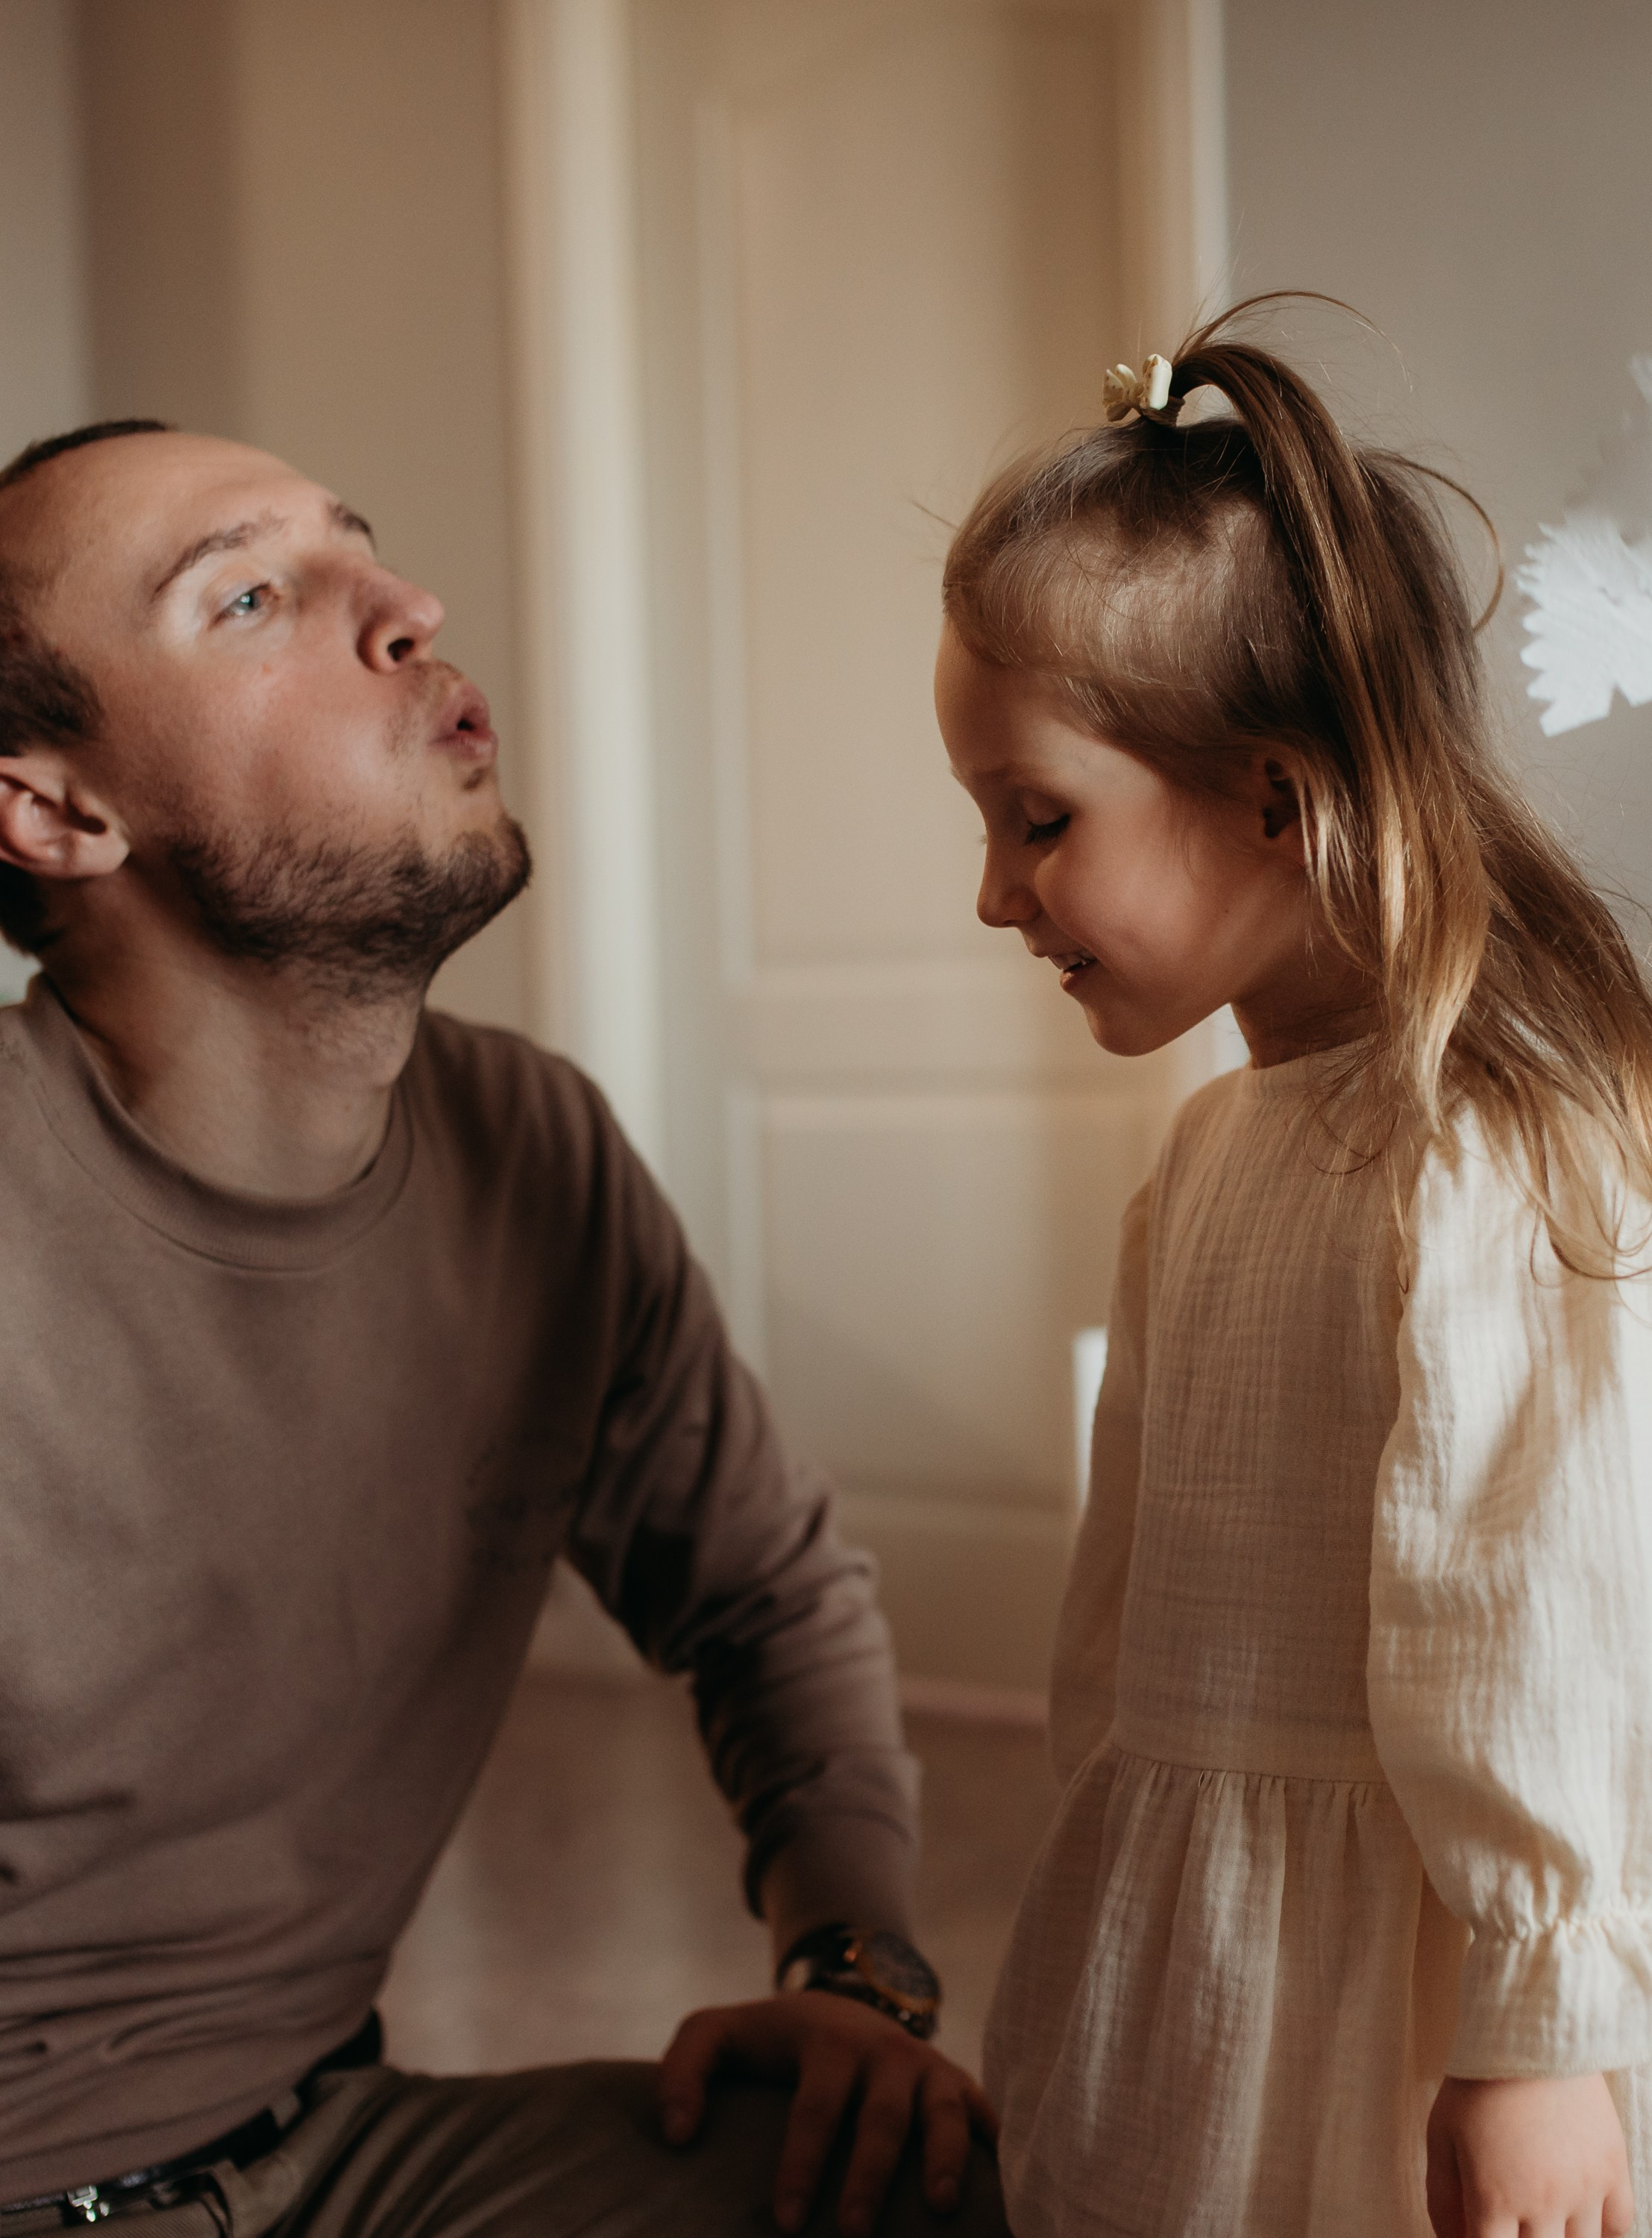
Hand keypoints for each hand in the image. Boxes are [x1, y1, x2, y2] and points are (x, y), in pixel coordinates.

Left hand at [658, 1990, 997, 2235]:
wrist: (839, 2005)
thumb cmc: (771, 2040)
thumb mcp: (717, 2035)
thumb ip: (681, 2072)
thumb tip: (675, 2135)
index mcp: (828, 2040)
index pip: (815, 2106)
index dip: (801, 2163)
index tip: (787, 2221)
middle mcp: (885, 2050)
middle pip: (881, 2117)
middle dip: (869, 2177)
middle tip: (851, 2235)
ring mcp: (927, 2067)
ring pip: (942, 2111)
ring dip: (943, 2159)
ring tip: (938, 2209)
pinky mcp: (957, 2085)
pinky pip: (983, 2116)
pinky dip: (994, 2150)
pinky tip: (999, 2192)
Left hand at [1426, 2073, 1633, 2237]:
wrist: (1528, 2032)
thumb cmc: (1477, 2083)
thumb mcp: (1440, 2136)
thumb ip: (1442, 2199)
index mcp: (1494, 2197)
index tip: (1483, 2233)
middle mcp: (1542, 2203)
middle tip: (1513, 2222)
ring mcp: (1583, 2189)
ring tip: (1542, 2219)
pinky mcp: (1613, 2169)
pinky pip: (1620, 2228)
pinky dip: (1603, 2233)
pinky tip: (1581, 2219)